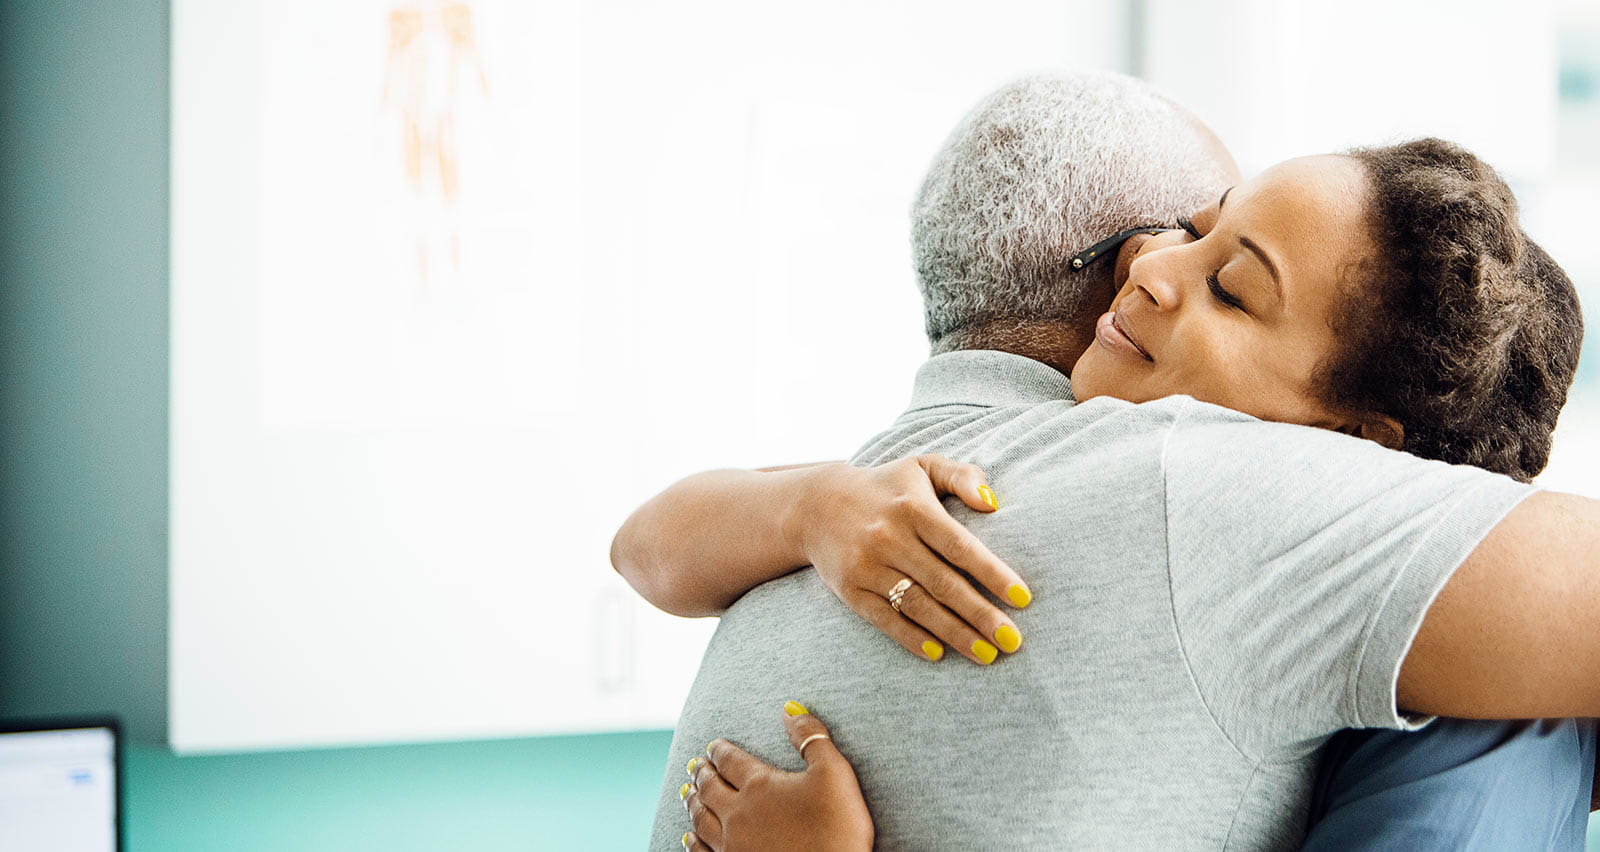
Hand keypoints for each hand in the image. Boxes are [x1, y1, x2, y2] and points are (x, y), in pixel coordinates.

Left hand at [681, 703, 871, 851]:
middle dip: (701, 773)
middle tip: (695, 764)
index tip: (713, 745)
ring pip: (700, 819)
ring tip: (687, 792)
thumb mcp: (835, 773)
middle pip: (709, 787)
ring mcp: (732, 845)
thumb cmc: (838, 828)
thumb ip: (812, 738)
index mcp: (759, 785)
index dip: (720, 750)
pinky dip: (692, 841)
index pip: (730, 760)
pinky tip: (689, 837)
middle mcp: (737, 814)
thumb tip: (790, 709)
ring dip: (692, 802)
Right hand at [791, 454, 1029, 664]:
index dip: (992, 573)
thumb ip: (962, 476)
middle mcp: (889, 538)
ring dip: (954, 634)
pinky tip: (939, 654)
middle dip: (981, 615)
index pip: (959, 545)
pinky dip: (911, 638)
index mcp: (913, 508)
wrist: (816, 505)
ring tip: (987, 655)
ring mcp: (867, 567)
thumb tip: (993, 504)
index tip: (1023, 598)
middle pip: (943, 583)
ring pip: (917, 606)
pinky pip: (884, 619)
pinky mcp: (850, 590)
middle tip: (1013, 641)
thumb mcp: (923, 467)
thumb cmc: (886, 487)